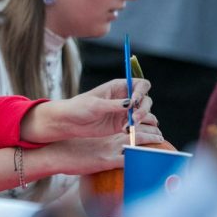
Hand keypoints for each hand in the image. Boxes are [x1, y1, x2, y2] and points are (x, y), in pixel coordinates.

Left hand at [22, 78, 153, 142]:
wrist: (70, 122)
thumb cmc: (79, 107)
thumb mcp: (96, 105)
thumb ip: (114, 104)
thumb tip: (131, 103)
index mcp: (118, 87)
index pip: (140, 84)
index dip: (141, 92)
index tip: (134, 101)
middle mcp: (124, 97)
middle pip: (146, 100)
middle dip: (143, 109)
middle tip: (134, 118)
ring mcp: (125, 111)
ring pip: (144, 113)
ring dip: (141, 119)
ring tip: (129, 126)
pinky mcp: (123, 124)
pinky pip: (136, 125)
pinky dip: (135, 128)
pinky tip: (125, 131)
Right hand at [50, 125, 164, 174]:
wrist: (58, 154)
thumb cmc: (72, 150)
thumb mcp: (91, 144)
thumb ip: (104, 144)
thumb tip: (115, 147)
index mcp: (107, 134)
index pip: (130, 124)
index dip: (143, 123)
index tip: (153, 126)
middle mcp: (110, 139)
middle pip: (137, 130)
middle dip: (151, 131)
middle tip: (160, 134)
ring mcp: (109, 149)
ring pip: (136, 141)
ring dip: (150, 140)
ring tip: (160, 140)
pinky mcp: (106, 161)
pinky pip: (128, 159)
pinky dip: (139, 158)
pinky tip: (149, 159)